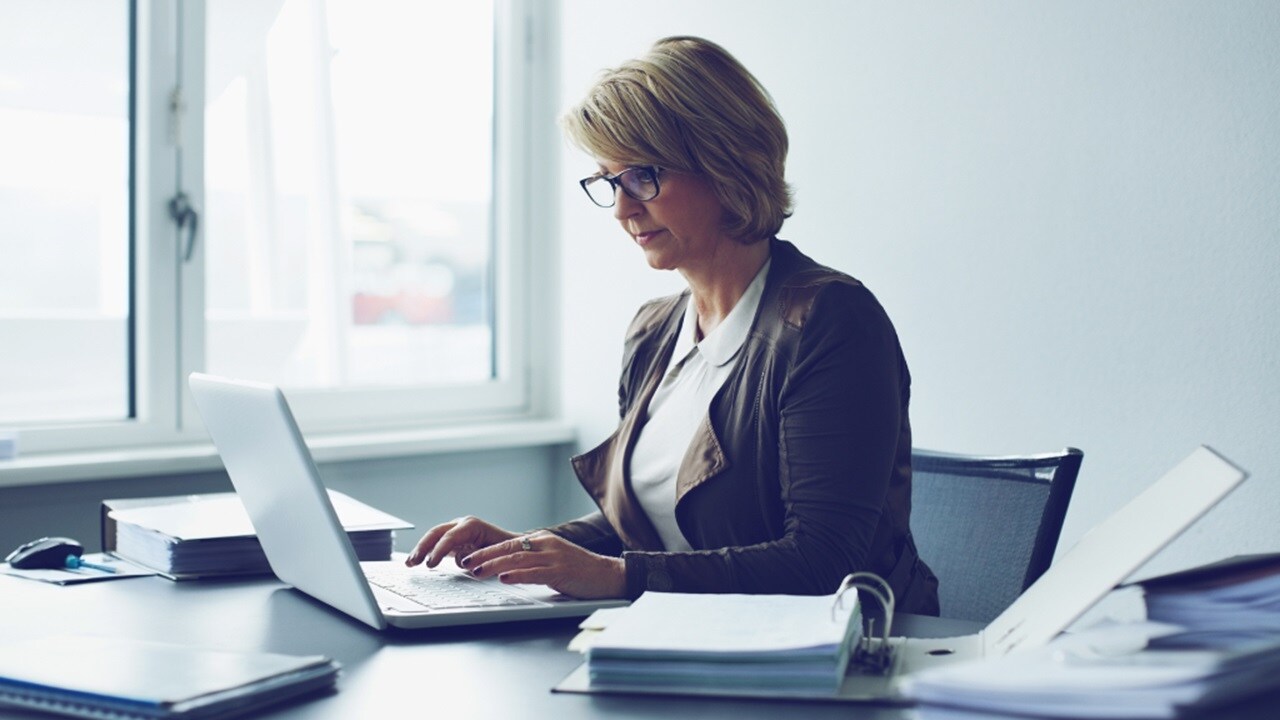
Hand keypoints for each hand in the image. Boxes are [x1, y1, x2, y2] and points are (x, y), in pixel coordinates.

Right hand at [405, 516, 517, 569]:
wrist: (513, 546)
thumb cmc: (507, 549)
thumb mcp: (495, 553)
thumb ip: (480, 556)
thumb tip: (466, 563)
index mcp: (472, 525)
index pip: (450, 537)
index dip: (438, 551)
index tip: (430, 564)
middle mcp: (462, 525)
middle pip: (437, 533)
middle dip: (423, 547)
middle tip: (413, 562)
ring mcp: (457, 531)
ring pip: (434, 538)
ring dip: (421, 549)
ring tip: (409, 562)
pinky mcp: (455, 541)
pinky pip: (437, 544)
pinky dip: (427, 552)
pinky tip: (417, 561)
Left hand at [462, 531, 625, 599]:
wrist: (608, 575)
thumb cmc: (580, 571)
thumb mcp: (554, 561)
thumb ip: (533, 562)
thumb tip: (506, 570)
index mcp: (543, 540)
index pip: (509, 543)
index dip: (487, 550)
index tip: (469, 557)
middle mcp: (547, 545)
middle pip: (509, 548)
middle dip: (484, 556)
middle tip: (466, 562)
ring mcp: (554, 557)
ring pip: (517, 559)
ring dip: (494, 565)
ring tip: (477, 571)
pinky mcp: (561, 571)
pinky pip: (534, 572)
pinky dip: (517, 575)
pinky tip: (504, 578)